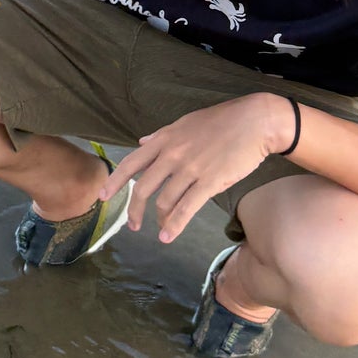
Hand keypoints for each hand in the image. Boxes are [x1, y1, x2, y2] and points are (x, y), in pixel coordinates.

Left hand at [99, 93, 295, 242]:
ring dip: (159, 220)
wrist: (254, 122)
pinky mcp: (210, 182)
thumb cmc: (221, 121)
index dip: (114, 182)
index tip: (102, 197)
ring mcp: (190, 169)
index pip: (130, 163)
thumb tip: (141, 141)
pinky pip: (186, 208)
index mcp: (163, 140)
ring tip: (160, 231)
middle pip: (143, 188)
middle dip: (134, 210)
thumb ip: (160, 135)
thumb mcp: (184, 123)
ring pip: (164, 201)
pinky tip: (168, 237)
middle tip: (132, 225)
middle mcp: (171, 155)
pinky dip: (175, 226)